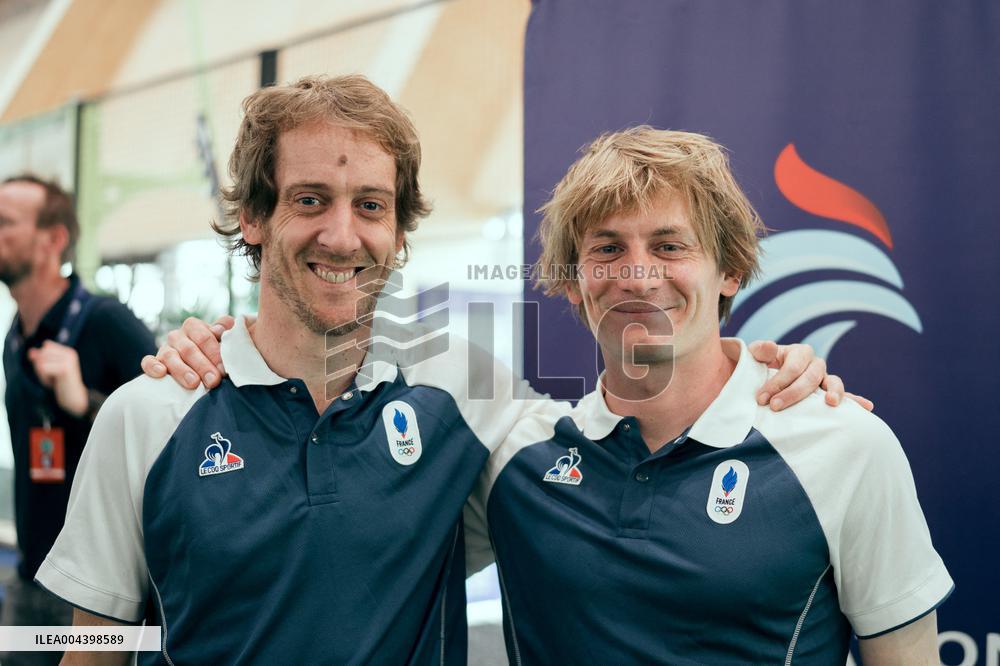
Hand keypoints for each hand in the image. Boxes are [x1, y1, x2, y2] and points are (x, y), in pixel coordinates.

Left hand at [27, 341, 88, 416]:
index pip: (46, 346)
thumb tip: (30, 351)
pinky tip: (53, 382)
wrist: (74, 397)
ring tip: (53, 379)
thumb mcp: (49, 368)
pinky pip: (42, 368)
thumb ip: (39, 358)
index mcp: (68, 351)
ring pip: (41, 360)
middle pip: (43, 352)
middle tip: (53, 375)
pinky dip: (44, 377)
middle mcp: (70, 353)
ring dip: (42, 372)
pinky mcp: (64, 368)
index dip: (44, 357)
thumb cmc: (61, 383)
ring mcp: (68, 360)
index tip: (54, 368)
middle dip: (42, 364)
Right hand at [141, 315, 235, 388]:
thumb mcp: (224, 337)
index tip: (224, 369)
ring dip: (182, 370)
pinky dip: (152, 366)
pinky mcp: (153, 361)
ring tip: (194, 383)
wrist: (201, 364)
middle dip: (203, 365)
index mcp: (194, 326)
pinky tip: (161, 373)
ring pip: (169, 356)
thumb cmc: (216, 351)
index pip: (204, 337)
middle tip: (214, 381)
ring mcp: (164, 348)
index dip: (215, 353)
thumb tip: (219, 329)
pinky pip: (147, 362)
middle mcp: (177, 335)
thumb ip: (227, 328)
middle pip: (188, 349)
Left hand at [747, 340, 872, 411]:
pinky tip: (867, 407)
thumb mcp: (755, 357)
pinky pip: (845, 396)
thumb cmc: (759, 368)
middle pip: (810, 377)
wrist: (763, 378)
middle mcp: (814, 364)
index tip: (762, 398)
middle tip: (775, 407)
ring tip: (831, 402)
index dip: (777, 382)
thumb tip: (769, 347)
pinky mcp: (828, 392)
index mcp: (798, 352)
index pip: (792, 367)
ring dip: (834, 392)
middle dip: (793, 393)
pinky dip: (856, 400)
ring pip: (833, 382)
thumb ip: (759, 351)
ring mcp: (824, 378)